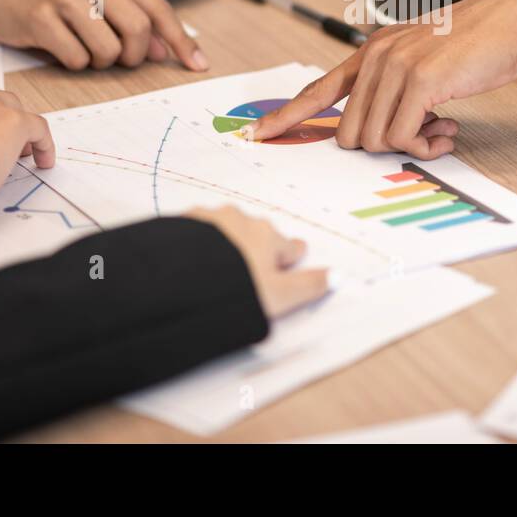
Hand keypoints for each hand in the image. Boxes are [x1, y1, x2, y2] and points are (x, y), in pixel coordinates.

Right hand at [0, 0, 207, 70]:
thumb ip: (135, 18)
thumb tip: (167, 50)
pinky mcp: (40, 18)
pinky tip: (62, 48)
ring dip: (102, 62)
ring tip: (85, 48)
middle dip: (134, 56)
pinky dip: (75, 64)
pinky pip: (77, 59)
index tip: (197, 64)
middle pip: (139, 31)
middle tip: (119, 58)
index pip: (159, 10)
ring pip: (109, 50)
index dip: (181, 41)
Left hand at [183, 206, 328, 317]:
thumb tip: (338, 276)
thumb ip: (309, 286)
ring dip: (225, 246)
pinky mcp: (181, 223)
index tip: (285, 267)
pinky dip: (197, 245)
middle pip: (257, 235)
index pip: (290, 246)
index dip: (289, 260)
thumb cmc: (235, 289)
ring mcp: (210, 218)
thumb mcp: (279, 297)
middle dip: (255, 251)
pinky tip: (190, 265)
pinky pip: (196, 233)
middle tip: (246, 276)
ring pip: (226, 230)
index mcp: (269, 236)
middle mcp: (242, 220)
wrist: (178, 280)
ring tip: (214, 273)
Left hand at [246, 0, 516, 158]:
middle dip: (386, 144)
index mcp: (372, 51)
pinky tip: (450, 128)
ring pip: (374, 139)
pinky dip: (426, 145)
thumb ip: (397, 91)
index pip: (318, 89)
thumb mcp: (425, 63)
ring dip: (411, 146)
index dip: (286, 116)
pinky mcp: (420, 81)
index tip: (259, 134)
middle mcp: (376, 56)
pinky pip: (403, 137)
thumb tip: (385, 133)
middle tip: (428, 132)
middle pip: (349, 132)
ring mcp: (395, 67)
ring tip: (443, 127)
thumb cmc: (479, 44)